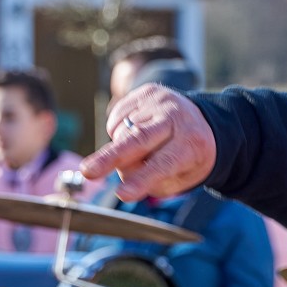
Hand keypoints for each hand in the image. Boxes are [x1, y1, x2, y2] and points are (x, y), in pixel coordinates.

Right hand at [79, 84, 217, 201]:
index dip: (142, 179)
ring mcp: (160, 101)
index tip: (122, 194)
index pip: (164, 163)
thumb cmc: (186, 157)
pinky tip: (132, 135)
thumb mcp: (181, 177)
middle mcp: (176, 117)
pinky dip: (117, 132)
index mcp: (192, 143)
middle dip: (110, 157)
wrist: (199, 120)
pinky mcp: (146, 91)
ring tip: (134, 153)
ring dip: (118, 149)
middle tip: (88, 172)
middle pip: (139, 138)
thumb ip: (153, 181)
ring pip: (123, 129)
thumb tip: (123, 173)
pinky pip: (117, 116)